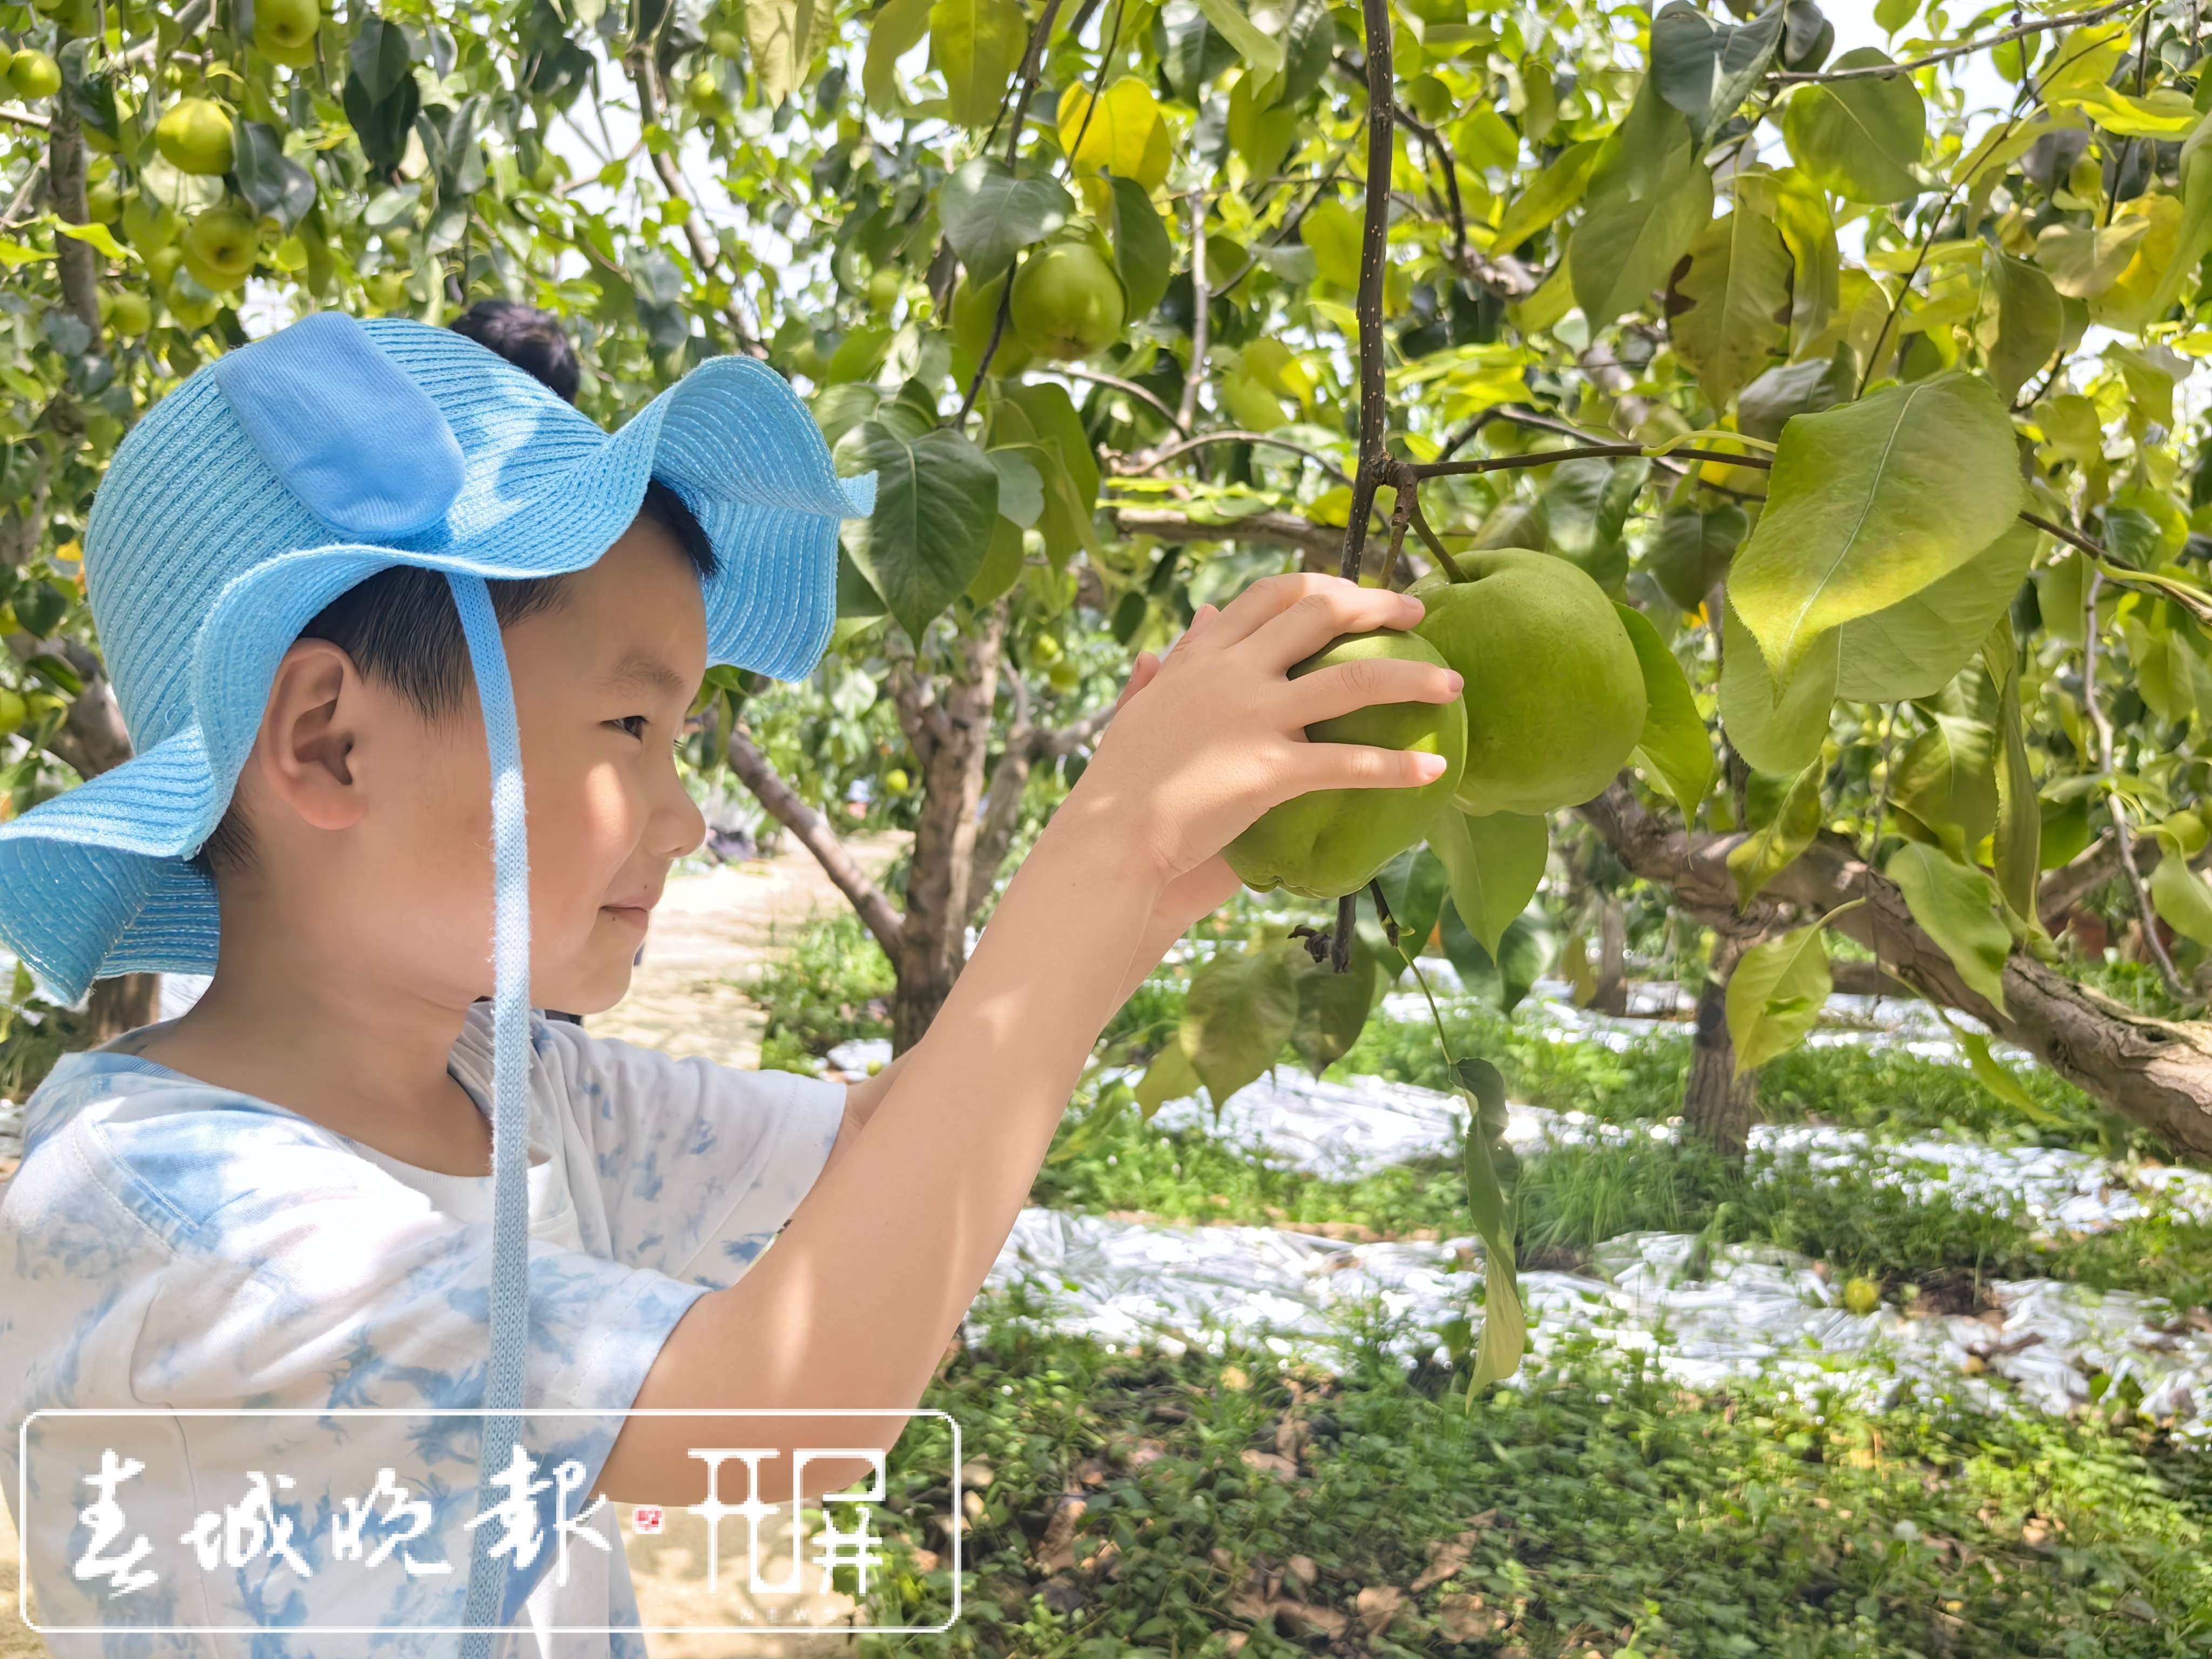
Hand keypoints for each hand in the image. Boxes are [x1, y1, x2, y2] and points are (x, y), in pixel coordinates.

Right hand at [1058, 574, 1461, 886]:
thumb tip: (1200, 616)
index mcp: (1204, 655)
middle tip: (1418, 612)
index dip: (1324, 584)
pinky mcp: (1270, 771)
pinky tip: (1434, 770)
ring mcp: (1255, 718)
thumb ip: (1173, 661)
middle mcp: (1234, 673)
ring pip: (1353, 679)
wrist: (1110, 836)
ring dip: (1412, 676)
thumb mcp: (1141, 705)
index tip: (1356, 591)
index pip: (1273, 594)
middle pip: (1321, 613)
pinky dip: (1398, 765)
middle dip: (1379, 604)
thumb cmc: (1121, 781)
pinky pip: (1350, 763)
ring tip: (1454, 685)